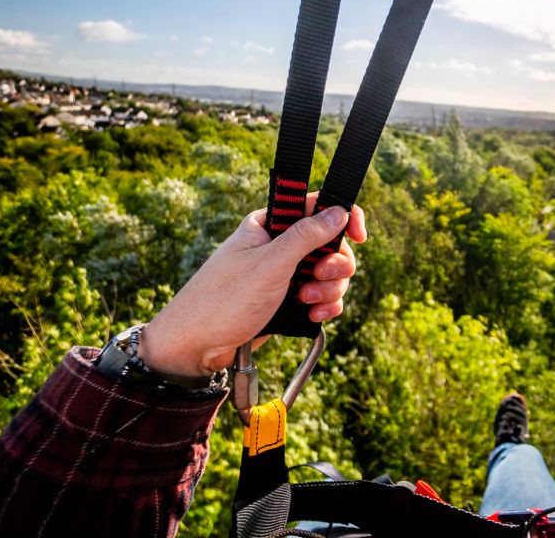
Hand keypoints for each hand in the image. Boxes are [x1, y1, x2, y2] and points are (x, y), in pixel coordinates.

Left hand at [138, 193, 366, 377]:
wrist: (195, 348)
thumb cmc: (223, 301)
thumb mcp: (269, 264)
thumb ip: (306, 236)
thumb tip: (339, 210)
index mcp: (269, 224)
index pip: (317, 206)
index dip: (343, 217)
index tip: (359, 236)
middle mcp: (279, 246)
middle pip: (331, 244)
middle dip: (334, 265)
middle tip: (320, 278)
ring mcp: (285, 274)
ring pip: (330, 273)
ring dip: (328, 289)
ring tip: (307, 303)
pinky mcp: (289, 300)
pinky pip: (322, 297)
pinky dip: (325, 306)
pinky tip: (314, 316)